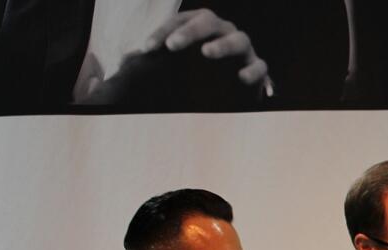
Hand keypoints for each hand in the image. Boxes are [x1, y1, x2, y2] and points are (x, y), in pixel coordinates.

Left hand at [144, 9, 269, 88]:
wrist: (229, 90)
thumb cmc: (196, 72)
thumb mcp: (173, 64)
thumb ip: (153, 61)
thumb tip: (127, 61)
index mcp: (200, 25)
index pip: (179, 20)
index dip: (161, 32)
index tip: (146, 49)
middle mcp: (223, 31)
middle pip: (208, 21)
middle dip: (189, 32)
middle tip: (172, 46)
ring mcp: (243, 49)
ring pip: (238, 39)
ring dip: (222, 45)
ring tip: (207, 53)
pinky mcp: (257, 68)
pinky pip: (260, 66)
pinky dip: (252, 71)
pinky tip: (241, 78)